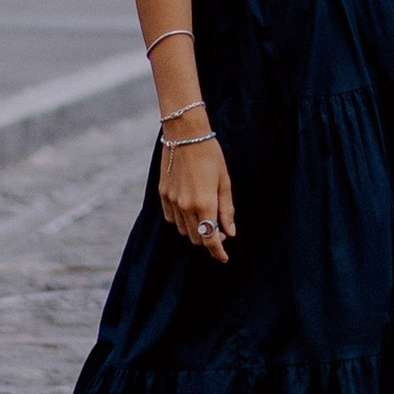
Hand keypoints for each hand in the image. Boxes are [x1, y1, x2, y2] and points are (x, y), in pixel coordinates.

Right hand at [159, 126, 235, 259]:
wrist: (185, 135)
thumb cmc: (210, 156)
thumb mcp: (225, 182)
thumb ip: (227, 210)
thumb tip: (230, 232)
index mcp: (204, 204)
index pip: (211, 239)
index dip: (218, 252)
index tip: (224, 258)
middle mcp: (186, 207)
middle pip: (197, 237)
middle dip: (209, 238)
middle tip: (220, 229)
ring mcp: (172, 202)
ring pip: (184, 230)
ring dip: (196, 230)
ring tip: (206, 216)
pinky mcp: (163, 195)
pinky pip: (172, 219)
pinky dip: (182, 220)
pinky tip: (190, 209)